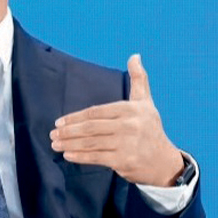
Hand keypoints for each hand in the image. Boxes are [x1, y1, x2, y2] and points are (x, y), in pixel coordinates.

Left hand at [49, 54, 184, 186]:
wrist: (163, 162)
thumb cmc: (150, 129)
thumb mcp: (146, 103)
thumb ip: (139, 79)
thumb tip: (134, 55)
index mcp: (131, 109)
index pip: (96, 112)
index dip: (75, 117)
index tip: (59, 122)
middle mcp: (129, 125)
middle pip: (91, 127)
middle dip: (69, 131)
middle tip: (53, 133)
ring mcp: (127, 144)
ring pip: (91, 143)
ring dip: (70, 144)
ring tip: (55, 144)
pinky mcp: (124, 161)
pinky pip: (96, 157)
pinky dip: (80, 156)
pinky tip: (67, 155)